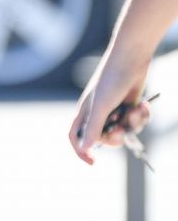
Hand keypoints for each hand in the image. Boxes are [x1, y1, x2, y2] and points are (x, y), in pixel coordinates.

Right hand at [68, 45, 153, 164]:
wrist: (132, 58)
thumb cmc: (111, 79)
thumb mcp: (101, 107)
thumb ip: (93, 129)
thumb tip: (86, 148)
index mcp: (85, 113)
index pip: (76, 137)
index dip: (81, 150)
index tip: (93, 162)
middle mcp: (98, 113)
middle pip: (105, 138)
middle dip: (116, 136)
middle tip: (122, 130)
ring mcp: (115, 110)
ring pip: (124, 130)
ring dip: (133, 123)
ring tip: (137, 109)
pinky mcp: (130, 106)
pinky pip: (136, 122)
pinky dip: (142, 115)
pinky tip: (144, 105)